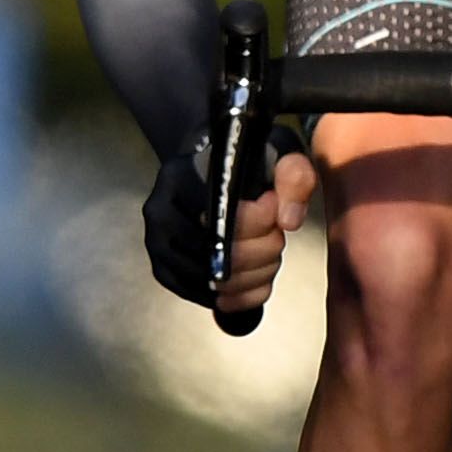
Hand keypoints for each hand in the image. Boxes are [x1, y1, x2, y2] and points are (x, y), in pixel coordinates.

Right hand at [146, 139, 317, 314]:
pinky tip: (256, 277)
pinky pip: (206, 298)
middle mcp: (159, 212)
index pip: (219, 213)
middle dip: (262, 251)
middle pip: (218, 252)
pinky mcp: (165, 272)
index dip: (258, 221)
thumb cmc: (244, 165)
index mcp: (179, 176)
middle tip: (277, 236)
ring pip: (214, 281)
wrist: (214, 176)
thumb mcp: (276, 153)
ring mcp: (158, 245)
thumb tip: (288, 221)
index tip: (275, 211)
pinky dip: (240, 296)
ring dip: (254, 275)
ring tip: (269, 256)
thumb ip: (293, 176)